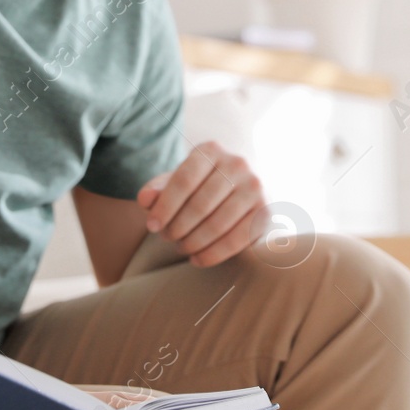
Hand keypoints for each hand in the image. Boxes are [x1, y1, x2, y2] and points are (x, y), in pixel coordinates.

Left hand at [138, 140, 268, 267]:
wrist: (235, 190)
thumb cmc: (197, 187)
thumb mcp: (175, 182)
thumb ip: (158, 189)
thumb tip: (145, 200)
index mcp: (210, 150)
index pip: (183, 180)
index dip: (165, 206)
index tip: (151, 226)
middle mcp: (237, 164)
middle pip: (200, 204)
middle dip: (178, 227)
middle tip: (167, 239)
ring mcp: (255, 187)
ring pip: (218, 223)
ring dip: (194, 242)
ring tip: (181, 248)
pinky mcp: (265, 211)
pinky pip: (237, 239)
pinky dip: (214, 254)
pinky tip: (197, 259)